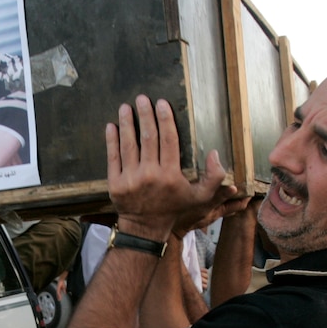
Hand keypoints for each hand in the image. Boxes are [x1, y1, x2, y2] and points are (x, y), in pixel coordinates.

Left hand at [106, 96, 235, 240]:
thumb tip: (215, 153)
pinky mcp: (115, 183)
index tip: (161, 103)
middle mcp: (150, 174)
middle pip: (148, 137)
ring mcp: (131, 178)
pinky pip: (113, 157)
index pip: (168, 140)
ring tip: (125, 107)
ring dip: (126, 123)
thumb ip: (214, 177)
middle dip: (144, 115)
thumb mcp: (200, 198)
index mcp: (170, 175)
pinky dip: (111, 140)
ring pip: (129, 144)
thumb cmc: (173, 208)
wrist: (145, 228)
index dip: (165, 119)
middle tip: (142, 99)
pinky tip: (111, 126)